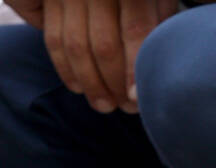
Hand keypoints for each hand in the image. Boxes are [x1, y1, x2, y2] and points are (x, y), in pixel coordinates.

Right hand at [9, 0, 178, 113]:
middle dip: (115, 83)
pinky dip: (65, 68)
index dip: (136, 67)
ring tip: (105, 105)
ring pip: (77, 47)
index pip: (135, 29)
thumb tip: (160, 61)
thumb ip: (159, 12)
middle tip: (127, 107)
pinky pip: (54, 39)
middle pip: (104, 45)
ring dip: (90, 83)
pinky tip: (78, 87)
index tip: (139, 97)